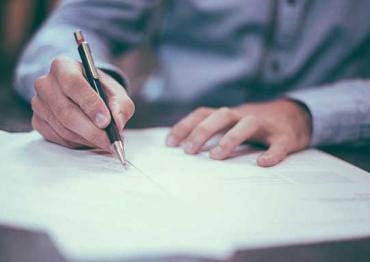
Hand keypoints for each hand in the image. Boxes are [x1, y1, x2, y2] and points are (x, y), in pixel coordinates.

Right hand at [31, 56, 134, 149]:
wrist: (87, 97)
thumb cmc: (101, 92)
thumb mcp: (116, 93)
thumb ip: (120, 105)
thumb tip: (117, 123)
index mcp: (63, 66)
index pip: (73, 84)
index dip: (90, 104)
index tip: (106, 121)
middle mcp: (46, 83)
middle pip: (66, 111)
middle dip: (91, 130)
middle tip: (109, 140)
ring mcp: (39, 104)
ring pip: (63, 128)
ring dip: (87, 139)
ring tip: (105, 141)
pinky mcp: (38, 121)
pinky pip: (58, 138)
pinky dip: (78, 143)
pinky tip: (91, 140)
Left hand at [166, 100, 311, 166]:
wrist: (295, 116)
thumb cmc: (256, 125)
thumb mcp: (233, 123)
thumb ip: (215, 131)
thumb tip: (186, 147)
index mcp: (230, 115)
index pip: (203, 113)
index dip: (185, 125)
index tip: (170, 143)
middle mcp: (244, 115)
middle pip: (221, 115)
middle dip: (202, 131)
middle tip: (188, 151)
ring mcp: (266, 124)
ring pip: (248, 123)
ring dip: (230, 138)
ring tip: (216, 156)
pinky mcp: (285, 136)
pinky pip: (279, 144)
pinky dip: (272, 153)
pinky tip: (263, 163)